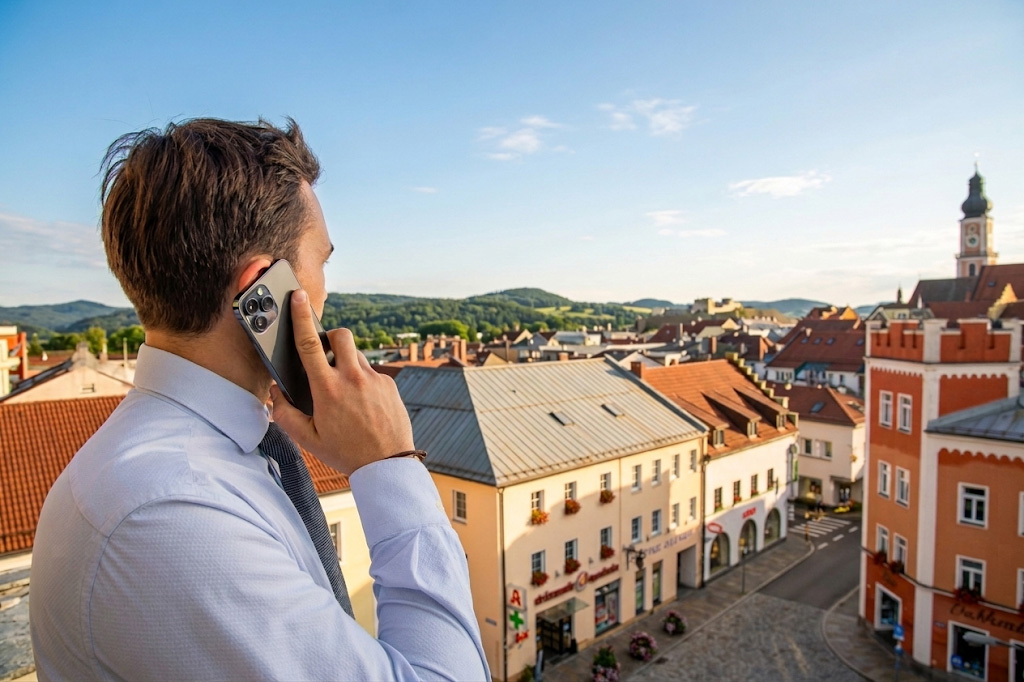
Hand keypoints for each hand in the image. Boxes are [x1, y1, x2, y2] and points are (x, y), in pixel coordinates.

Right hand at [269, 289, 415, 474]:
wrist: (387, 464)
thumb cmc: (345, 453)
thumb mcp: (308, 440)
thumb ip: (285, 414)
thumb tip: (274, 393)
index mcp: (328, 389)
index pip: (309, 344)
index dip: (302, 317)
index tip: (297, 297)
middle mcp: (352, 378)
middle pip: (340, 335)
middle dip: (330, 337)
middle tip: (324, 355)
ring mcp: (374, 379)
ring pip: (356, 354)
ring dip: (346, 362)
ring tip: (344, 390)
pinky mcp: (389, 384)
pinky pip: (372, 372)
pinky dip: (363, 380)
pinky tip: (362, 403)